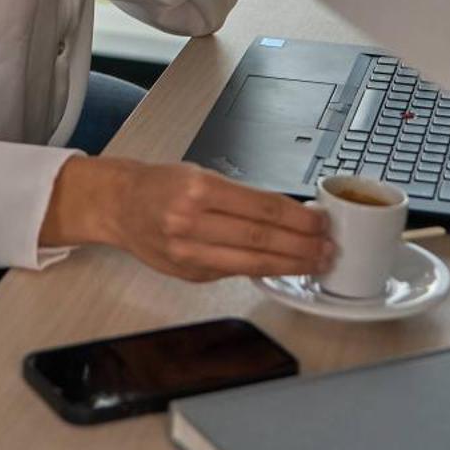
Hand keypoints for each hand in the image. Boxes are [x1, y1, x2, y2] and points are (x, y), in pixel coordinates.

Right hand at [43, 156, 335, 282]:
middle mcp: (192, 221)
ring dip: (290, 264)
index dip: (297, 218)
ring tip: (316, 262)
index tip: (320, 222)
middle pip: (260, 239)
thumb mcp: (200, 175)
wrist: (121, 205)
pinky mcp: (189, 274)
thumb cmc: (163, 185)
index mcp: (199, 188)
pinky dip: (262, 271)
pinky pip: (233, 273)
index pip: (261, 207)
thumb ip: (240, 197)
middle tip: (328, 248)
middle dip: (301, 246)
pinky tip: (283, 267)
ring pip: (250, 263)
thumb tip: (288, 214)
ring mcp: (189, 252)